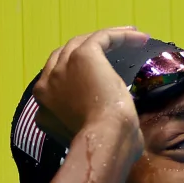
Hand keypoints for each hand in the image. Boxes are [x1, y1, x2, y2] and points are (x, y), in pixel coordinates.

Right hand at [33, 26, 149, 146]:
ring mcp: (62, 69)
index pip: (56, 81)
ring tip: (132, 37)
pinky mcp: (83, 56)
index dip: (75, 74)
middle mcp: (46, 84)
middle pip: (64, 56)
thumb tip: (99, 120)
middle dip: (86, 50)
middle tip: (113, 49)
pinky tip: (140, 37)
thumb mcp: (83, 139)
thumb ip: (82, 125)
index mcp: (43, 108)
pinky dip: (120, 34)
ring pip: (82, 43)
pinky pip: (102, 37)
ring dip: (107, 38)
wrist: (103, 140)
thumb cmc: (101, 148)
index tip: (99, 75)